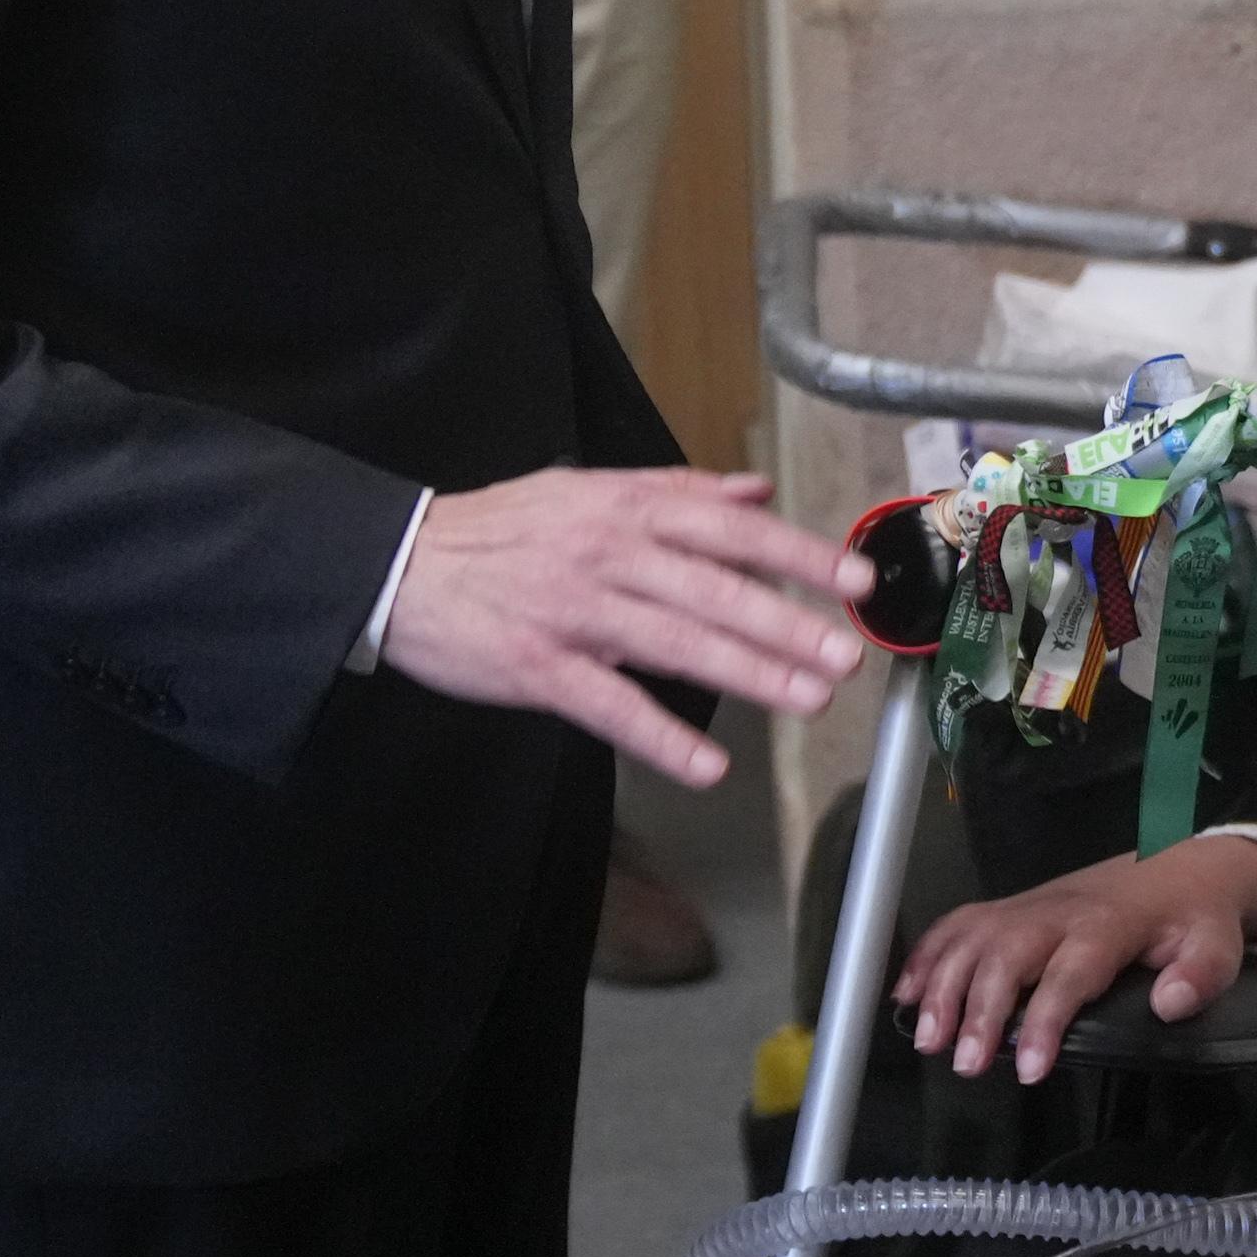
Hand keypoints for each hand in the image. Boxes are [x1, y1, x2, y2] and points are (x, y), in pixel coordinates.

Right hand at [372, 466, 865, 786]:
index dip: (796, 557)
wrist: (401, 564)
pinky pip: (608, 705)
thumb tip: (754, 491)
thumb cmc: (505, 530)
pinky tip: (708, 765)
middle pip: (713, 591)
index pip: (731, 531)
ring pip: (674, 644)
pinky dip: (659, 736)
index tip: (854, 582)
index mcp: (629, 511)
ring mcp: (574, 613)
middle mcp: (610, 556)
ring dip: (747, 675)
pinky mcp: (538, 668)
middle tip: (846, 657)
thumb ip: (677, 493)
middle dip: (787, 626)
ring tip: (807, 701)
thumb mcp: (589, 490)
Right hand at [901, 833, 1256, 1086]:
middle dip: (979, 1009)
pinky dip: (926, 954)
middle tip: (968, 1063)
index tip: (1030, 1067)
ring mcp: (1028, 907)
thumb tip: (1171, 1003)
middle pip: (1006, 955)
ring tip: (929, 1038)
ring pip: (972, 939)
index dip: (1045, 1021)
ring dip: (942, 986)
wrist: (1178, 868)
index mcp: (1107, 926)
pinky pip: (959, 923)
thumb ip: (1201, 976)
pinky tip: (907, 993)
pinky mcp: (1011, 908)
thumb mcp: (1217, 946)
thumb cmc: (1190, 916)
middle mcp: (1058, 913)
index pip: (1069, 974)